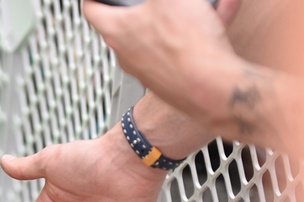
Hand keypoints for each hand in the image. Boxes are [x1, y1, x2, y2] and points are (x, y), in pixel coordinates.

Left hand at [82, 0, 242, 113]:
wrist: (209, 86)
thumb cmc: (185, 44)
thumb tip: (163, 0)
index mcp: (116, 31)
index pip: (91, 10)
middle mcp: (125, 55)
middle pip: (123, 26)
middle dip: (137, 9)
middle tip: (149, 0)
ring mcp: (145, 71)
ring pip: (154, 38)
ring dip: (171, 18)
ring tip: (193, 5)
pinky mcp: (165, 81)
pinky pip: (177, 51)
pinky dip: (193, 34)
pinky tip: (217, 16)